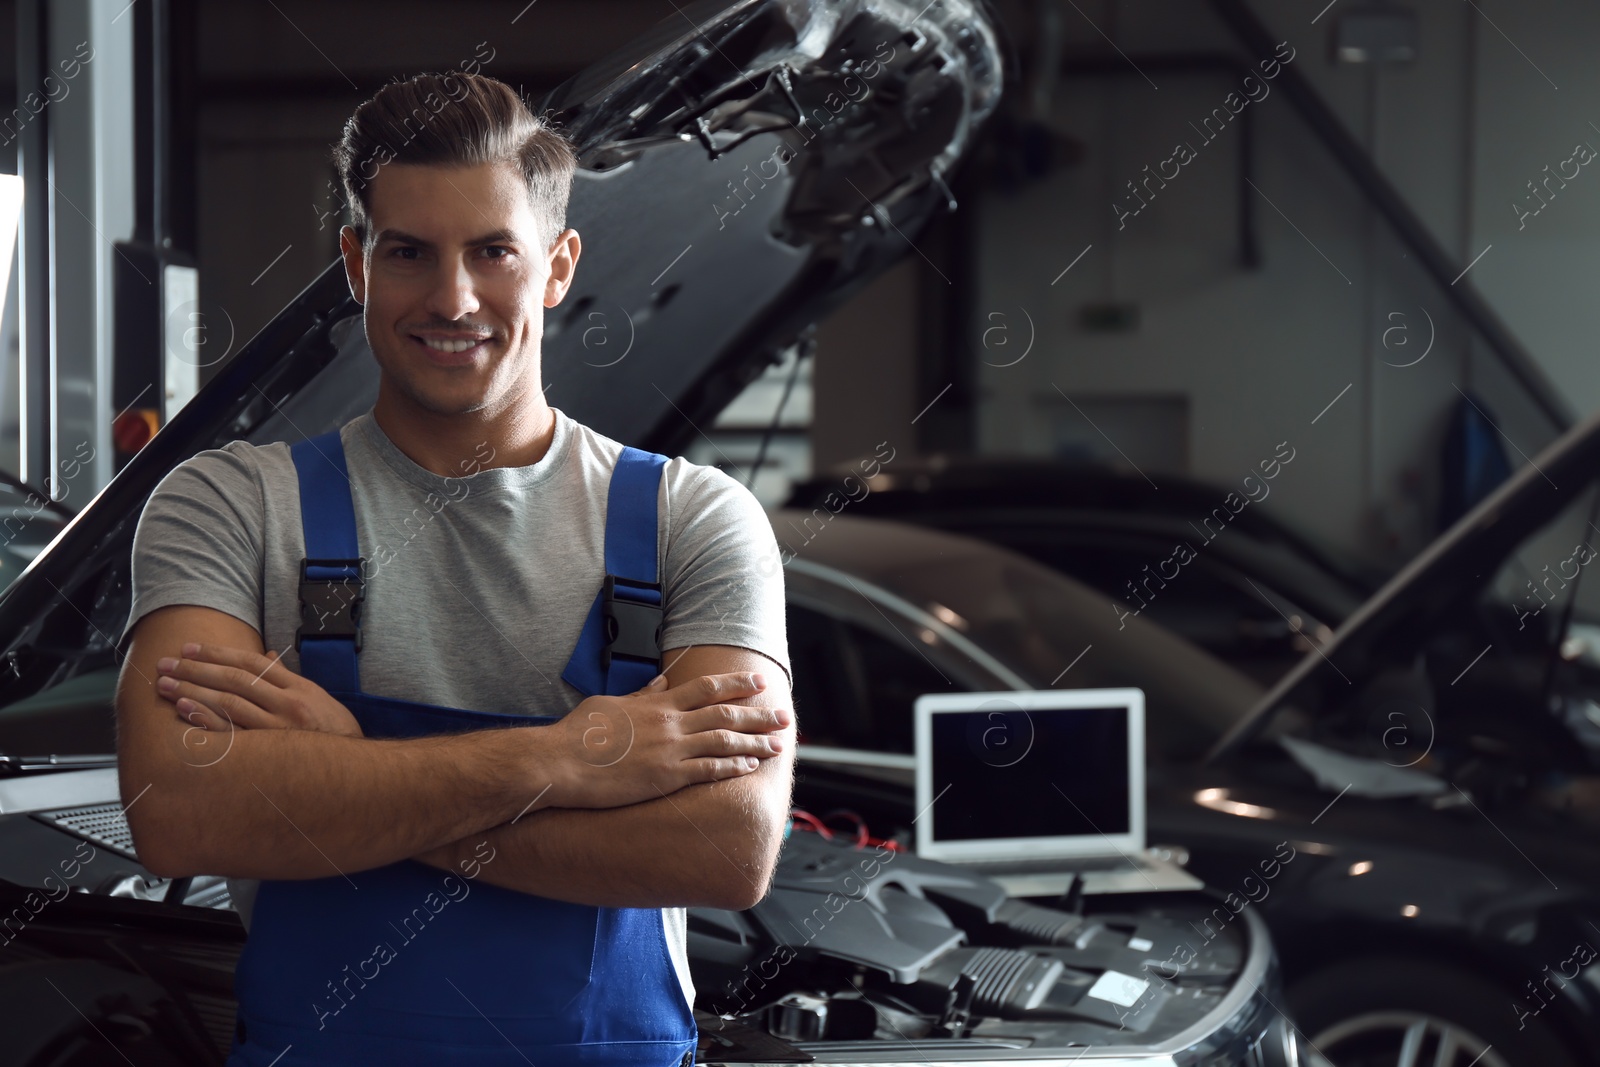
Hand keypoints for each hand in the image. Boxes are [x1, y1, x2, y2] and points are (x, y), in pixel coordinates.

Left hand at [154, 643, 363, 737]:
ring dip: (193, 691)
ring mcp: (279, 730)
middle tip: (165, 664)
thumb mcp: (316, 698)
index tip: (190, 648)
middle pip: (234, 679)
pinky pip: (232, 734)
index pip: (252, 663)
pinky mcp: (270, 754)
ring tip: (166, 684)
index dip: (218, 653)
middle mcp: (288, 705)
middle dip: (196, 669)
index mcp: (298, 688)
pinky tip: (186, 710)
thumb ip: (287, 678)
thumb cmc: (335, 733)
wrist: (357, 771)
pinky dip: (207, 720)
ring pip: (229, 703)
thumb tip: (267, 656)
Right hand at [548, 671, 789, 808]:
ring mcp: (670, 751)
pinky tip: (749, 766)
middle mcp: (670, 724)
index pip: (707, 688)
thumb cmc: (578, 734)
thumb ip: (641, 694)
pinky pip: (708, 770)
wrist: (561, 762)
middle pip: (725, 714)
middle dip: (758, 714)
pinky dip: (732, 767)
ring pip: (724, 742)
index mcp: (657, 703)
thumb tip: (661, 682)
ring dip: (755, 742)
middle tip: (784, 715)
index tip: (759, 681)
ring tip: (777, 744)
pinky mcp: (666, 778)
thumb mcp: (611, 704)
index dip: (737, 684)